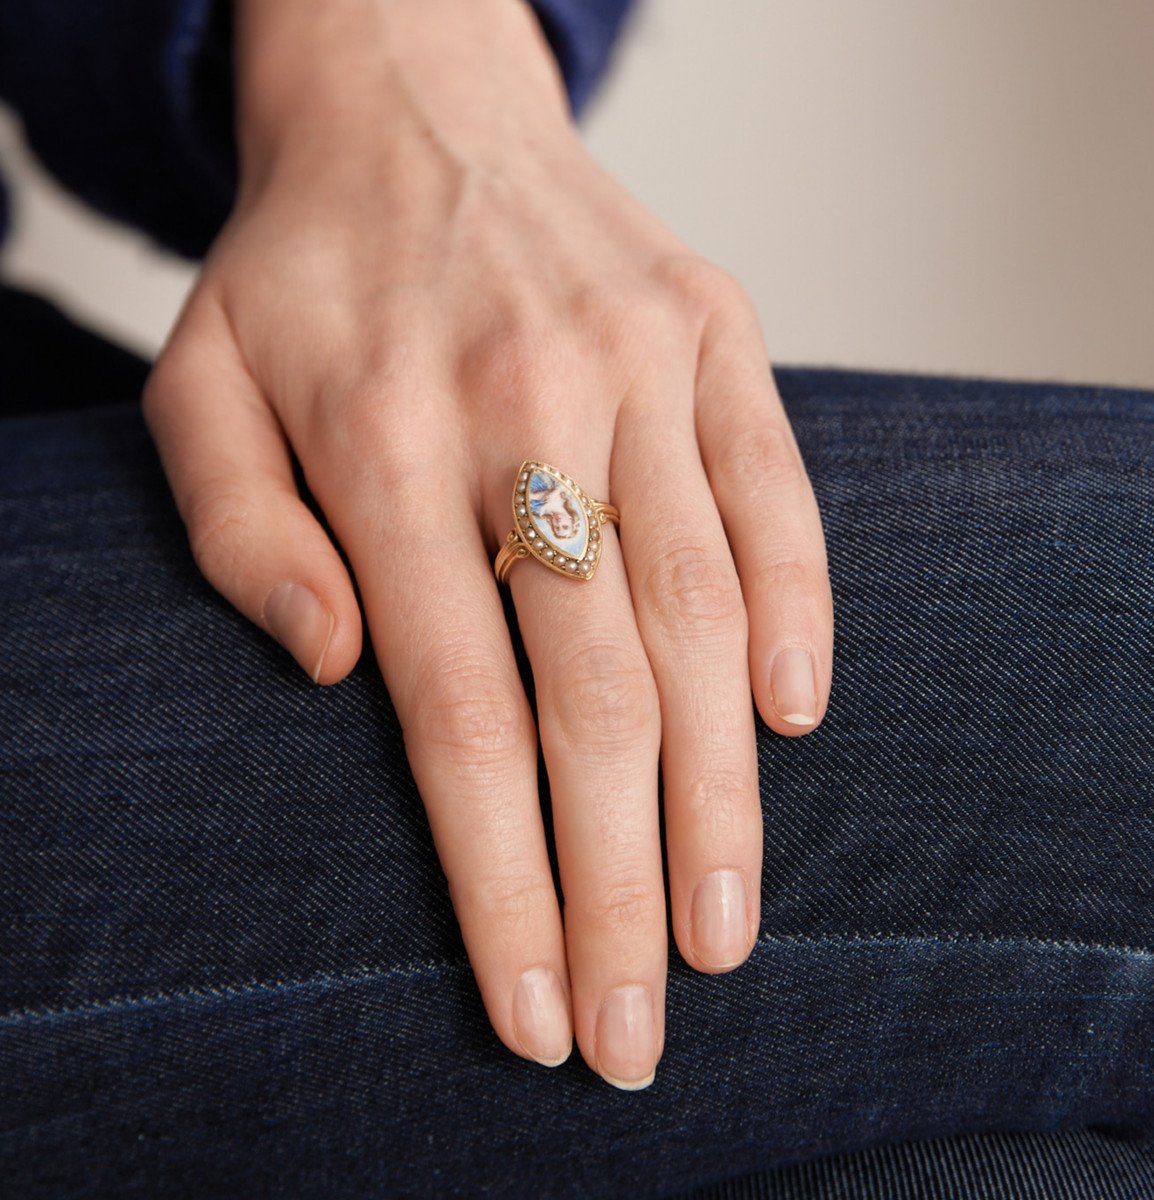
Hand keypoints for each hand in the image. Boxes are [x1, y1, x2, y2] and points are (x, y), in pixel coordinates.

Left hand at [143, 0, 832, 1088]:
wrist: (409, 108)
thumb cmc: (303, 278)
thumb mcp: (200, 387)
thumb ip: (241, 538)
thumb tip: (341, 673)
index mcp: (383, 442)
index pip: (461, 718)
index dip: (505, 883)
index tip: (542, 1009)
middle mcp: (527, 408)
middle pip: (600, 699)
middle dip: (626, 887)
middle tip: (651, 1025)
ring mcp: (640, 364)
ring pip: (705, 618)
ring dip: (724, 796)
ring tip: (728, 927)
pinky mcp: (716, 333)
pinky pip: (778, 495)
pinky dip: (801, 617)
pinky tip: (790, 729)